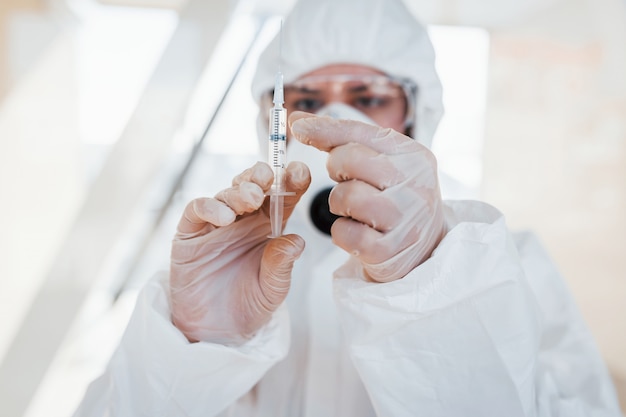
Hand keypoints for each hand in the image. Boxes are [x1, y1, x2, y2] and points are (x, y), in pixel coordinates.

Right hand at [169, 161, 309, 344]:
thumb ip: (282, 263)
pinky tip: (224, 217)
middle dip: (261, 176)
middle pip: (253, 186)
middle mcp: (243, 220)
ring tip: (250, 199)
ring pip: (226, 193)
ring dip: (239, 191)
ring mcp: (215, 224)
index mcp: (269, 226)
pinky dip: (210, 207)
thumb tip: (296, 241)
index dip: (291, 180)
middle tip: (268, 178)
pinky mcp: (189, 234)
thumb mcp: (274, 288)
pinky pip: (197, 210)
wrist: (216, 332)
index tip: (299, 172)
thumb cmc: (248, 305)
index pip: (282, 196)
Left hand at [288, 111, 444, 282]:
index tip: (298, 127)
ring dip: (338, 203)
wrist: (424, 247)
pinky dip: (342, 231)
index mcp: (414, 157)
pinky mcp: (388, 250)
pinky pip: (344, 232)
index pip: (362, 133)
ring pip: (346, 196)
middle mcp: (414, 185)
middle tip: (344, 179)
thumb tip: (298, 121)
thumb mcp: (384, 164)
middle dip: (336, 168)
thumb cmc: (395, 199)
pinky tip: (357, 230)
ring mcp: (404, 220)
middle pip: (351, 159)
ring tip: (353, 208)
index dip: (325, 128)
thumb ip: (345, 140)